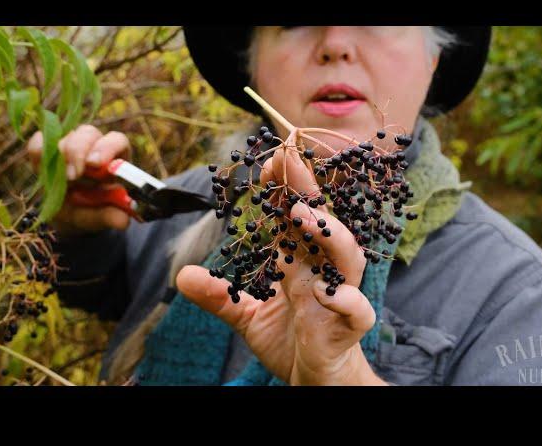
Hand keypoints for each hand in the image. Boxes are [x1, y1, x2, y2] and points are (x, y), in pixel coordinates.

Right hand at [27, 124, 131, 235]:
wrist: (69, 215)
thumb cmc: (91, 211)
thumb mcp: (100, 217)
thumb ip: (110, 216)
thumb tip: (123, 221)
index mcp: (115, 159)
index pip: (116, 141)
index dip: (106, 148)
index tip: (95, 164)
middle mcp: (94, 147)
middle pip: (88, 133)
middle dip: (78, 152)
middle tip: (73, 175)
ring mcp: (70, 146)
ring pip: (65, 137)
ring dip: (61, 156)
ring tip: (62, 180)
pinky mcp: (47, 150)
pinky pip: (40, 141)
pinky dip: (38, 150)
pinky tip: (40, 168)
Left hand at [177, 142, 386, 384]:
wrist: (313, 379)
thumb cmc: (287, 338)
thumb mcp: (246, 315)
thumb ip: (219, 296)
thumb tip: (183, 274)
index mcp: (299, 263)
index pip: (294, 219)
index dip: (284, 190)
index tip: (267, 163)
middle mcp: (321, 272)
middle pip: (322, 225)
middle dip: (307, 192)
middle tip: (289, 162)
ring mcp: (338, 298)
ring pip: (348, 259)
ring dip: (330, 235)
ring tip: (303, 216)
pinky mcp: (347, 328)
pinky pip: (358, 311)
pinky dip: (346, 300)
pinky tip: (323, 292)